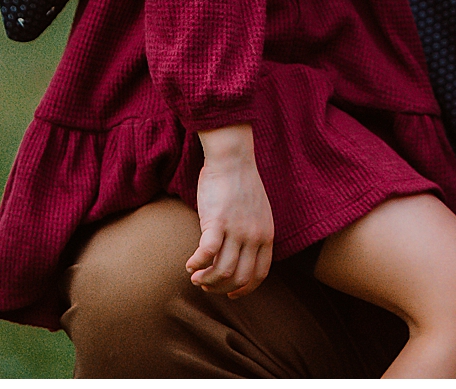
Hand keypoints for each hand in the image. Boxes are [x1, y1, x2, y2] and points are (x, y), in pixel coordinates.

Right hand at [188, 125, 274, 296]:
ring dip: (206, 280)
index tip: (230, 294)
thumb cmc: (241, 185)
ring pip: (223, 271)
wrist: (233, 160)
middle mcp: (254, 236)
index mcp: (267, 235)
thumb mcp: (259, 214)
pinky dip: (196, 264)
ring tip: (195, 277)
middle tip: (206, 285)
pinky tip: (189, 264)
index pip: (259, 274)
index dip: (244, 290)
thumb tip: (240, 257)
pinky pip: (206, 253)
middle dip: (221, 288)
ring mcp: (237, 230)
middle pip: (240, 278)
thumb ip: (254, 235)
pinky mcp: (217, 222)